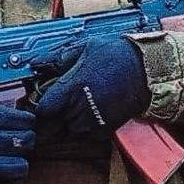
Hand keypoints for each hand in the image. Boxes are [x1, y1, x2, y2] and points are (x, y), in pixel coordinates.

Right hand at [0, 98, 34, 180]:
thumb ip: (1, 106)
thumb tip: (31, 117)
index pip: (3, 118)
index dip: (23, 120)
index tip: (30, 119)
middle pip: (6, 142)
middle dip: (25, 139)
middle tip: (30, 136)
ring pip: (1, 165)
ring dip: (21, 160)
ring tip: (25, 152)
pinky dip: (11, 174)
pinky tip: (17, 165)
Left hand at [31, 36, 149, 137]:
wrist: (148, 71)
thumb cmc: (117, 56)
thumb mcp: (84, 47)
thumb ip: (56, 58)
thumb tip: (35, 63)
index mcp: (71, 89)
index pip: (42, 110)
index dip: (38, 106)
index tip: (40, 100)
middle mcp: (80, 110)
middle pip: (51, 127)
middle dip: (49, 118)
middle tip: (54, 106)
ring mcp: (93, 123)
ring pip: (67, 133)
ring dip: (65, 124)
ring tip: (74, 107)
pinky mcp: (104, 130)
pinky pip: (84, 136)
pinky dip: (82, 128)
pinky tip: (88, 111)